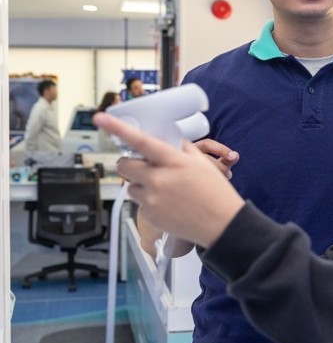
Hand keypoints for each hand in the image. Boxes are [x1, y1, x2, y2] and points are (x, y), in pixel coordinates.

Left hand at [94, 112, 244, 248]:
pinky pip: (140, 204)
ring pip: (130, 186)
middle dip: (129, 163)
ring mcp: (152, 199)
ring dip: (140, 184)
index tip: (101, 118)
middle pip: (125, 165)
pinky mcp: (150, 216)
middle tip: (142, 166)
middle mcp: (159, 180)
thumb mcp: (202, 163)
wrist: (222, 224)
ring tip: (162, 190)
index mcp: (173, 162)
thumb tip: (166, 140)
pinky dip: (149, 202)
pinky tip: (168, 205)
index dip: (118, 128)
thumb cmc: (215, 192)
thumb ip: (181, 149)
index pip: (141, 141)